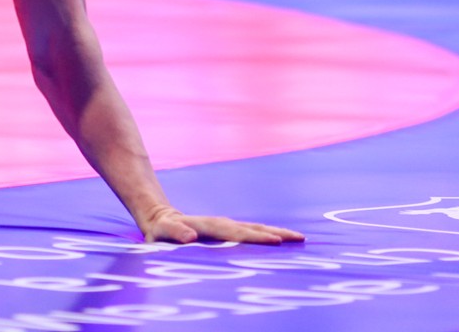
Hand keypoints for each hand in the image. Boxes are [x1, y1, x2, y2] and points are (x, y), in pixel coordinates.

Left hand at [138, 207, 303, 244]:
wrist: (160, 217)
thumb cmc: (161, 231)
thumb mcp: (162, 233)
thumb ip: (174, 233)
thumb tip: (191, 237)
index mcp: (205, 226)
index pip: (234, 233)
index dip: (255, 238)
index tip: (275, 241)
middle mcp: (218, 223)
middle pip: (250, 229)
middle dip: (274, 233)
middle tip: (298, 239)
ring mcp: (225, 225)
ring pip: (254, 228)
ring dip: (275, 232)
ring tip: (298, 238)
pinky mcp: (228, 229)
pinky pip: (251, 231)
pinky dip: (268, 234)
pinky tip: (283, 239)